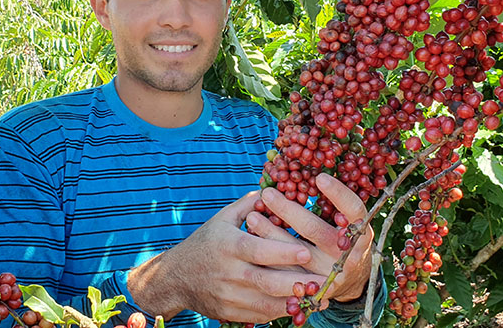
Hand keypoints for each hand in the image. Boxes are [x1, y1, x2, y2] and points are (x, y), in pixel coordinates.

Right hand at [127, 192, 328, 322]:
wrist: (176, 277)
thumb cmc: (207, 242)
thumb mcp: (223, 218)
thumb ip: (250, 203)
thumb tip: (276, 188)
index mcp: (229, 245)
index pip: (259, 250)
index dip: (283, 253)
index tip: (307, 252)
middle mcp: (229, 272)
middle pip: (266, 281)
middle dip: (298, 283)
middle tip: (326, 280)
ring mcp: (228, 296)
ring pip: (266, 303)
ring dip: (295, 302)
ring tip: (321, 298)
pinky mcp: (229, 313)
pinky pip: (260, 316)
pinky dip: (281, 313)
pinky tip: (301, 307)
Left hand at [246, 174, 373, 302]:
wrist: (351, 281)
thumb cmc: (345, 239)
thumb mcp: (348, 224)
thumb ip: (334, 205)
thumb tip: (307, 172)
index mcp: (361, 234)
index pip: (353, 210)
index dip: (338, 194)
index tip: (319, 177)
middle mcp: (347, 255)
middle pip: (315, 230)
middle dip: (288, 210)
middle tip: (267, 193)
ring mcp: (329, 275)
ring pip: (294, 253)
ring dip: (271, 233)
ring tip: (252, 216)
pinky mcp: (312, 291)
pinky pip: (284, 273)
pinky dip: (267, 258)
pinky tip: (253, 242)